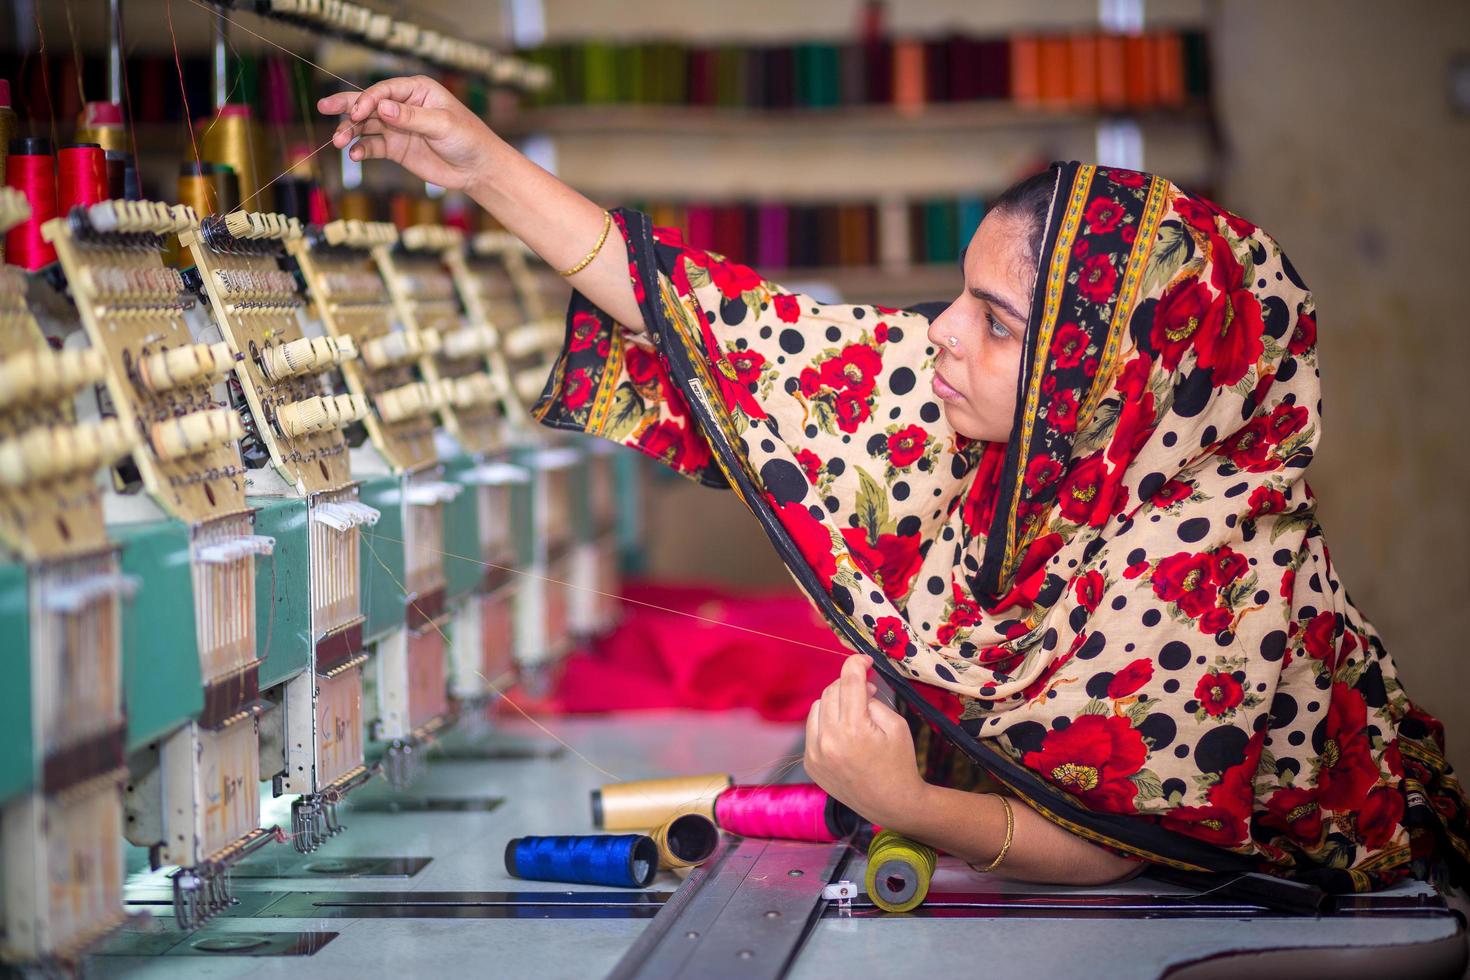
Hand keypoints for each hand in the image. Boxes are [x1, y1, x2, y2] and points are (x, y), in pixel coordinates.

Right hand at [318, 76, 500, 193]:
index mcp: (417, 90)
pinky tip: (354, 154)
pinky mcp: (395, 148)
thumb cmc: (467, 139)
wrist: (477, 168)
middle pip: (369, 103)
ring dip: (350, 132)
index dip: (368, 100)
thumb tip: (383, 108)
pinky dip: (361, 149)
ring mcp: (397, 127)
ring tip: (338, 142)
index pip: (384, 90)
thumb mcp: (442, 125)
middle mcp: (403, 106)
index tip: (357, 113)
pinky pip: (372, 146)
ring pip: (366, 125)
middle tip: (323, 107)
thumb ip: (412, 117)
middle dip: (347, 107)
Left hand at [804, 655, 926, 828]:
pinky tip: (844, 733)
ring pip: (818, 707)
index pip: (848, 681)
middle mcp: (829, 740)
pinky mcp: (810, 763)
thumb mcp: (896, 725)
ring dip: (835, 702)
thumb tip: (858, 686)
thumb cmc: (900, 763)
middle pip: (831, 691)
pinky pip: (812, 729)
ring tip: (855, 714)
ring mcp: (816, 753)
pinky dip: (827, 723)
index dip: (856, 663)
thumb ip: (873, 700)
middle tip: (867, 693)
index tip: (865, 660)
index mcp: (854, 729)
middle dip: (848, 685)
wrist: (892, 804)